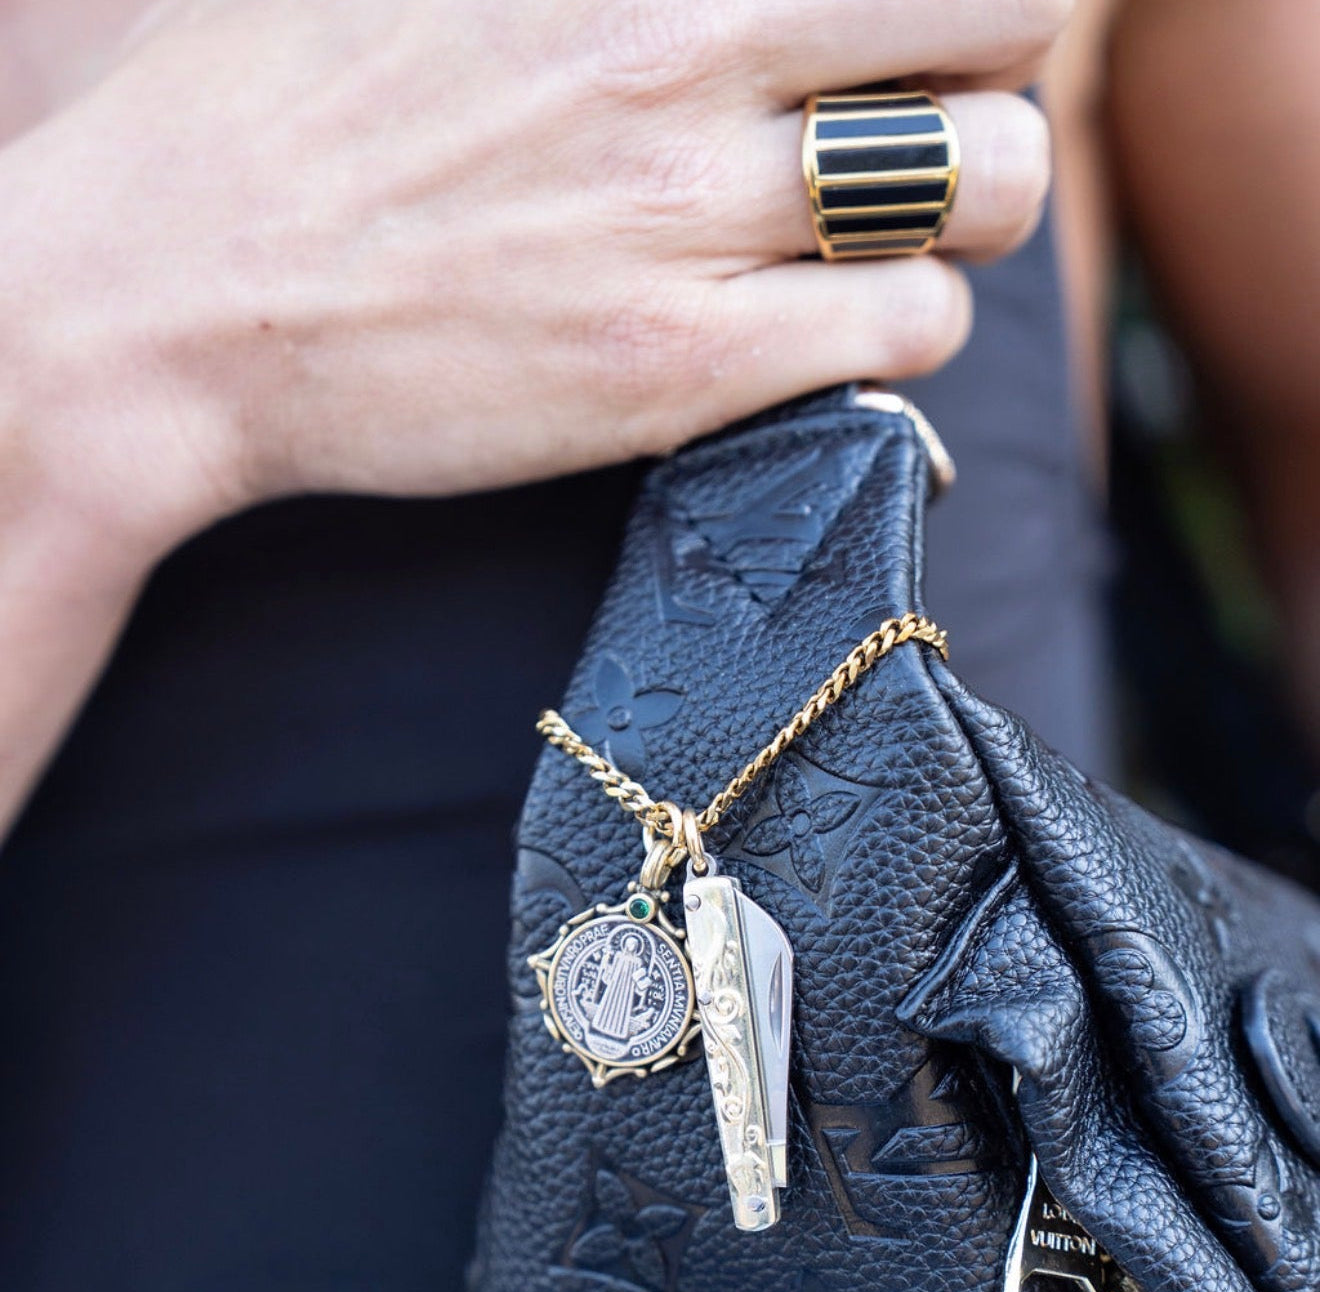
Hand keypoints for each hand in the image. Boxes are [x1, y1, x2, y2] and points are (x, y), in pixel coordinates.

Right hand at [0, 0, 1068, 559]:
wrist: (173, 299)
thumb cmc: (282, 119)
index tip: (923, 37)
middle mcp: (690, 52)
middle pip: (1003, 28)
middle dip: (990, 80)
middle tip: (918, 128)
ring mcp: (692, 218)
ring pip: (984, 191)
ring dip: (962, 218)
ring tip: (880, 242)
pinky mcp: (682, 368)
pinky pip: (908, 333)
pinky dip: (902, 330)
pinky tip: (824, 333)